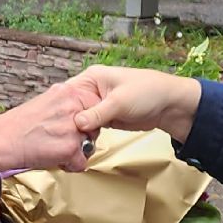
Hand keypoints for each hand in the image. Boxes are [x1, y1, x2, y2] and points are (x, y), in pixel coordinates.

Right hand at [0, 80, 93, 172]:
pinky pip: (82, 162)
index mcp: (68, 92)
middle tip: (61, 139)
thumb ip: (66, 105)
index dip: (87, 120)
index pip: (95, 104)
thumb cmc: (20, 125)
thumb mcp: (47, 102)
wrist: (2, 140)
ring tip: (55, 149)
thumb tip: (82, 113)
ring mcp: (73, 128)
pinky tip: (54, 159)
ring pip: (90, 145)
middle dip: (83, 137)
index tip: (77, 126)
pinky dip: (70, 165)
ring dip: (76, 151)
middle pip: (95, 126)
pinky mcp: (70, 148)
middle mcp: (73, 106)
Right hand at [71, 65, 200, 141]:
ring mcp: (97, 105)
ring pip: (78, 120)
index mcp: (92, 78)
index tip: (52, 124)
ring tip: (67, 144)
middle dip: (66, 123)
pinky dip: (86, 136)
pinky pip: (89, 128)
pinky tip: (79, 145)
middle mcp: (91, 90)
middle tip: (59, 138)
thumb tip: (76, 123)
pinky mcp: (105, 119)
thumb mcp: (119, 102)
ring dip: (75, 132)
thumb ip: (97, 113)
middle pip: (70, 108)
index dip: (59, 107)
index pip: (67, 92)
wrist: (169, 106)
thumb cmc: (148, 92)